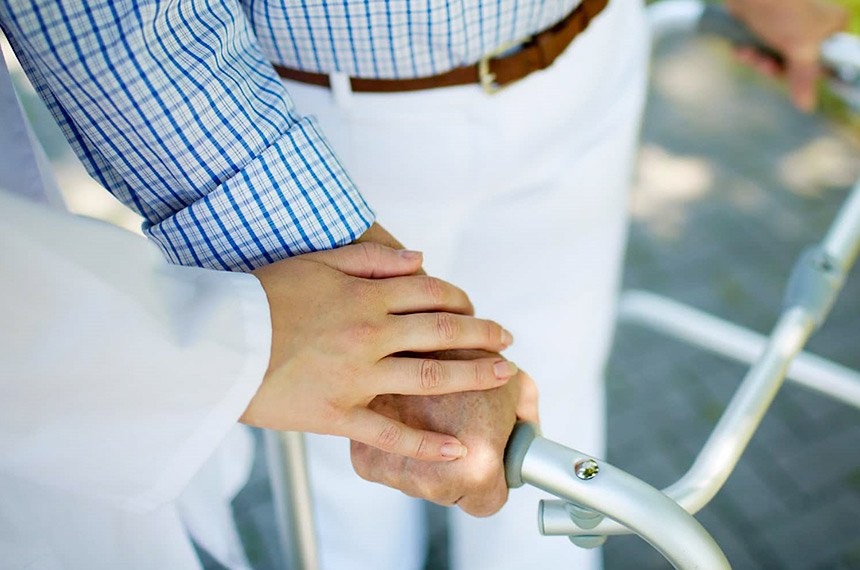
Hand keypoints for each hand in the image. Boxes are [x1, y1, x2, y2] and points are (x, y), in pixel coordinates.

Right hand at [242, 243, 517, 461]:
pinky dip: (424, 444)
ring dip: (471, 376)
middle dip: (481, 334)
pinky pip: (388, 432)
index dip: (460, 299)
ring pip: (428, 377)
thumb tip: (420, 258)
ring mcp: (357, 377)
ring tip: (502, 376)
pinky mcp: (337, 413)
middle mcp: (370, 334)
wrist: (217, 342)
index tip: (474, 308)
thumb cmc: (261, 297)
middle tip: (507, 339)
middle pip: (441, 332)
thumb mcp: (314, 261)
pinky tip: (455, 449)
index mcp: (365, 297)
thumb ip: (370, 258)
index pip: (429, 293)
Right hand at [351, 351, 539, 516]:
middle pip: (450, 493)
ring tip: (425, 414)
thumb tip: (530, 435)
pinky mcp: (364, 460)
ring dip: (422, 455)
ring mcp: (396, 472)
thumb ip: (526, 415)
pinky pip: (388, 466)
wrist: (390, 338)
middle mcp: (433, 480)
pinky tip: (401, 415)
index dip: (491, 478)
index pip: (486, 502)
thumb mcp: (514, 383)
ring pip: (417, 481)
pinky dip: (393, 445)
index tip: (488, 458)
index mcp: (476, 467)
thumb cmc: (461, 356)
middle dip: (455, 465)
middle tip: (455, 426)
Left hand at [727, 0, 846, 110]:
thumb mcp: (800, 48)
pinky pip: (759, 47)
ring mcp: (787, 24)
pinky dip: (748, 51)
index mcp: (833, 25)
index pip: (825, 62)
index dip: (805, 74)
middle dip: (774, 67)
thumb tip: (807, 107)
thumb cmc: (783, 8)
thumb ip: (805, 79)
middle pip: (795, 63)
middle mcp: (813, 24)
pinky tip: (740, 48)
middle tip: (765, 64)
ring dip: (758, 60)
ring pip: (774, 57)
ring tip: (749, 53)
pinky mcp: (765, 24)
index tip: (791, 77)